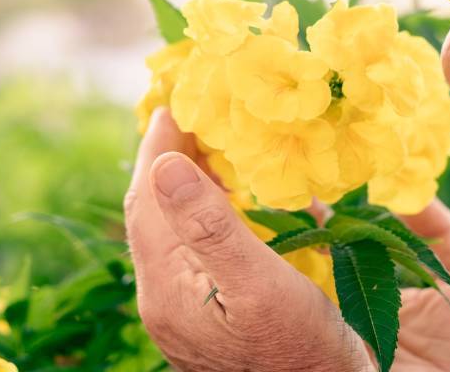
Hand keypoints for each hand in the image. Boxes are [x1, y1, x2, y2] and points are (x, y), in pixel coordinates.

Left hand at [124, 108, 373, 371]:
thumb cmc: (302, 351)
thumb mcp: (260, 286)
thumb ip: (211, 226)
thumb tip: (167, 163)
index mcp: (167, 288)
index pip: (147, 199)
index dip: (158, 146)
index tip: (174, 103)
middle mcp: (163, 298)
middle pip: (152, 211)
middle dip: (167, 158)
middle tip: (191, 113)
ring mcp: (181, 308)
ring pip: (171, 228)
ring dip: (185, 181)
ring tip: (207, 142)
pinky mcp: (202, 313)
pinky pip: (190, 246)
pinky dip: (203, 209)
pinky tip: (228, 196)